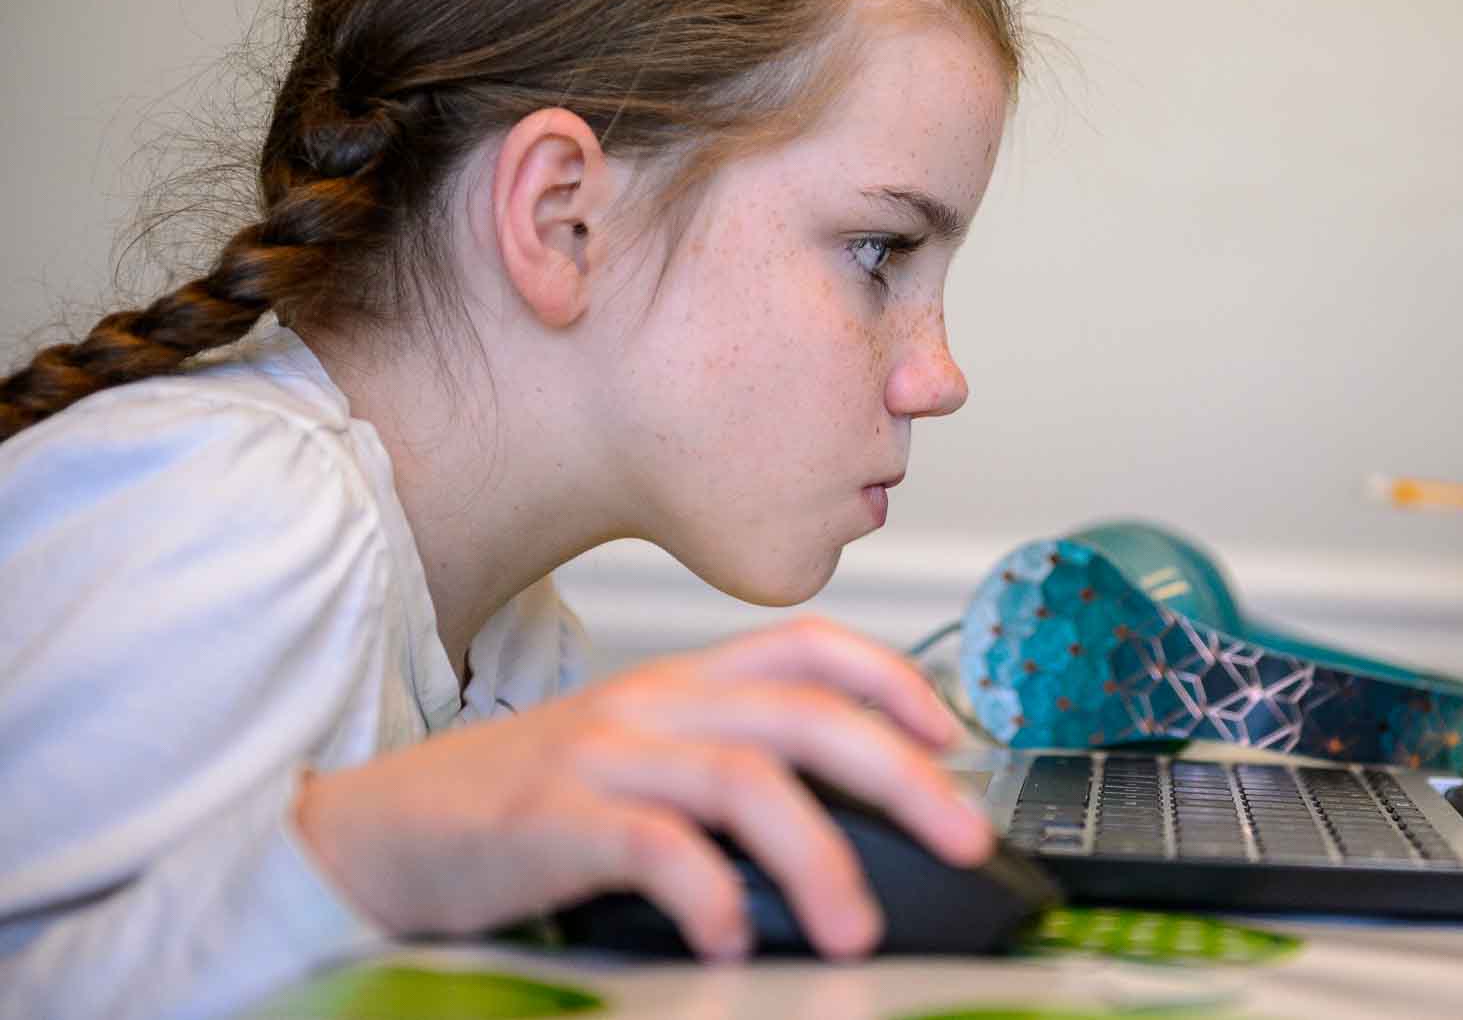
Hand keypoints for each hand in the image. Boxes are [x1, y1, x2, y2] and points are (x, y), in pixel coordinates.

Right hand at [292, 618, 990, 959]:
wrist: (376, 830)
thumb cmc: (516, 804)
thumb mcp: (630, 759)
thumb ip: (718, 768)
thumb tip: (836, 825)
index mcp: (679, 682)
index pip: (808, 645)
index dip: (893, 679)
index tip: (953, 733)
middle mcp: (653, 703)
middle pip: (806, 714)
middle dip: (902, 775)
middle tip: (963, 838)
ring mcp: (603, 755)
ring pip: (746, 778)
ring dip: (819, 857)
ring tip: (853, 930)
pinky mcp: (552, 817)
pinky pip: (652, 845)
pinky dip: (705, 893)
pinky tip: (729, 939)